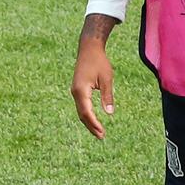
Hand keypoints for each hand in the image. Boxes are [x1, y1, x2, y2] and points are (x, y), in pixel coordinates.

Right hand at [71, 14, 118, 139]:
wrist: (88, 48)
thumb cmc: (99, 62)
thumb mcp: (107, 78)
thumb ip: (107, 95)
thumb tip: (109, 112)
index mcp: (81, 90)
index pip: (87, 112)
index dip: (94, 124)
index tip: (102, 132)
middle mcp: (75, 92)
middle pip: (82, 114)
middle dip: (91, 126)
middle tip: (101, 136)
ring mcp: (75, 91)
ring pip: (80, 111)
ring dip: (89, 122)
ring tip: (98, 132)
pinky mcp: (77, 89)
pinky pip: (81, 105)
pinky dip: (87, 114)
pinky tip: (93, 119)